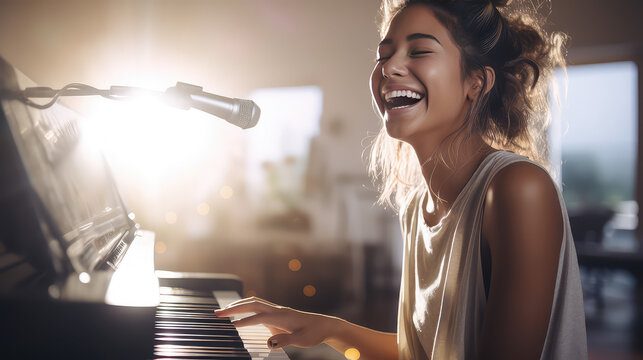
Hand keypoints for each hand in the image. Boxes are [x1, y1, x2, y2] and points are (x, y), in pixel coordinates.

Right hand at [214, 296, 334, 349]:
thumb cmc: (313, 333)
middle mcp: (277, 310)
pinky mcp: (276, 313)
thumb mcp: (302, 340)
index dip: (245, 321)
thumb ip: (286, 340)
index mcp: (282, 316)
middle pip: (252, 305)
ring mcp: (276, 310)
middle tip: (216, 314)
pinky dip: (245, 307)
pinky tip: (238, 312)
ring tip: (222, 312)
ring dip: (238, 305)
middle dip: (234, 308)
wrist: (323, 325)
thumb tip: (269, 342)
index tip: (231, 326)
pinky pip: (257, 307)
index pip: (259, 317)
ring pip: (253, 303)